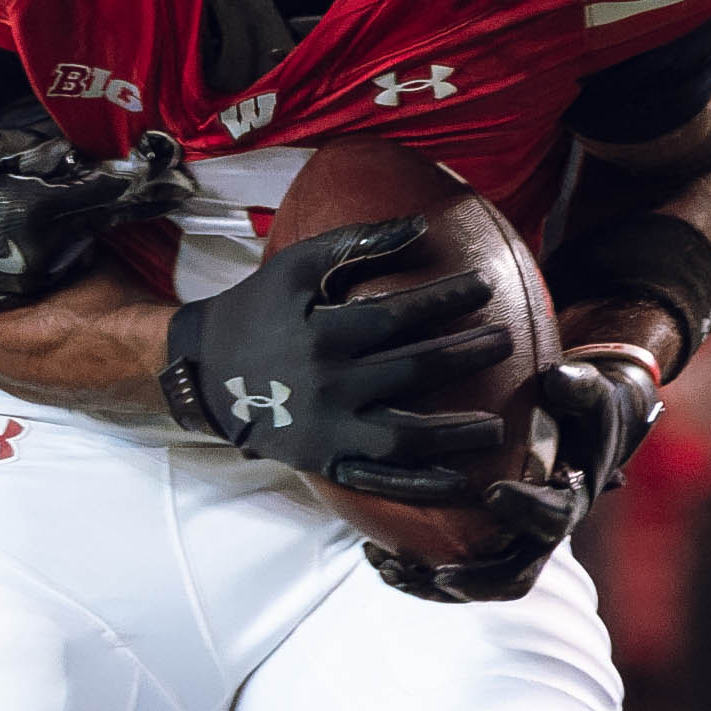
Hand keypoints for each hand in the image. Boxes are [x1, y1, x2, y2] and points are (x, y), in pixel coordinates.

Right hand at [163, 213, 506, 492]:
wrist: (205, 371)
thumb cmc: (258, 309)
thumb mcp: (295, 267)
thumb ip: (357, 243)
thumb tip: (420, 225)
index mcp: (323, 334)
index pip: (399, 316)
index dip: (447, 299)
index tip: (484, 286)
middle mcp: (328, 385)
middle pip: (413, 371)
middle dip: (466, 355)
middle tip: (505, 341)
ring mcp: (327, 429)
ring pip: (404, 436)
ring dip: (455, 433)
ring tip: (496, 426)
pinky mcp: (324, 460)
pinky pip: (377, 480)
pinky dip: (418, 485)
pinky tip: (457, 481)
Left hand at [380, 341, 658, 603]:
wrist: (579, 438)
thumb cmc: (579, 412)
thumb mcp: (587, 395)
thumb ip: (578, 387)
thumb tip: (558, 376)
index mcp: (568, 502)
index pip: (553, 518)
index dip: (526, 510)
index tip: (494, 493)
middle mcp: (541, 536)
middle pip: (515, 576)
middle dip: (477, 580)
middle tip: (439, 574)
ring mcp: (512, 547)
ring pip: (476, 586)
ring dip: (433, 586)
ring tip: (390, 569)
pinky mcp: (484, 549)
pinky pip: (450, 575)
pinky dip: (415, 573)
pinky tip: (374, 555)